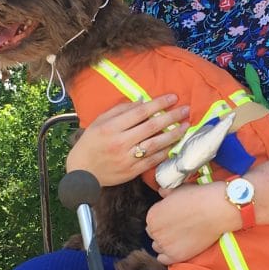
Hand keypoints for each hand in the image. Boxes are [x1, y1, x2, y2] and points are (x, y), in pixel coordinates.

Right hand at [66, 94, 188, 185]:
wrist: (82, 171)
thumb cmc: (91, 142)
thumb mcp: (100, 121)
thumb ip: (120, 110)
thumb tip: (143, 101)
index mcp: (111, 127)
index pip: (140, 112)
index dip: (159, 103)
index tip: (173, 98)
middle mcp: (120, 142)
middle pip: (152, 127)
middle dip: (171, 117)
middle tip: (186, 109)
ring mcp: (127, 158)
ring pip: (156, 144)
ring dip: (174, 134)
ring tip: (185, 126)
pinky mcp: (132, 172)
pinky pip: (153, 160)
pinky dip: (165, 152)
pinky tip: (174, 144)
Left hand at [146, 182, 237, 264]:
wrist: (215, 210)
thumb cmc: (198, 197)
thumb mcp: (178, 190)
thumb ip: (166, 193)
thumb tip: (162, 193)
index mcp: (152, 215)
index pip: (152, 221)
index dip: (162, 220)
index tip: (172, 220)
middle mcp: (154, 231)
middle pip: (154, 235)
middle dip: (163, 231)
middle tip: (177, 229)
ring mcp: (164, 245)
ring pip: (158, 248)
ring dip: (166, 244)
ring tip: (178, 239)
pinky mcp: (175, 256)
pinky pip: (164, 260)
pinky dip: (168, 256)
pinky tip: (177, 250)